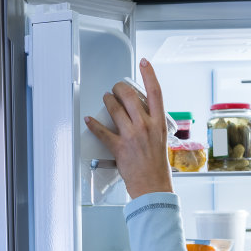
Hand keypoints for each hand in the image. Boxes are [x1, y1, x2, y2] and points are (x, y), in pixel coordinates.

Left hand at [83, 58, 173, 198]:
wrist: (153, 187)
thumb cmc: (158, 168)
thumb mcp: (161, 141)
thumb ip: (152, 125)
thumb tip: (141, 116)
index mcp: (159, 124)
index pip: (156, 92)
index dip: (149, 74)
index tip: (144, 63)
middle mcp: (146, 126)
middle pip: (129, 96)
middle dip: (119, 88)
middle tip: (116, 88)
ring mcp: (132, 136)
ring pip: (114, 109)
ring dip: (107, 101)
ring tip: (106, 99)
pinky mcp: (119, 148)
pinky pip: (102, 131)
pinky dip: (93, 124)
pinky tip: (89, 119)